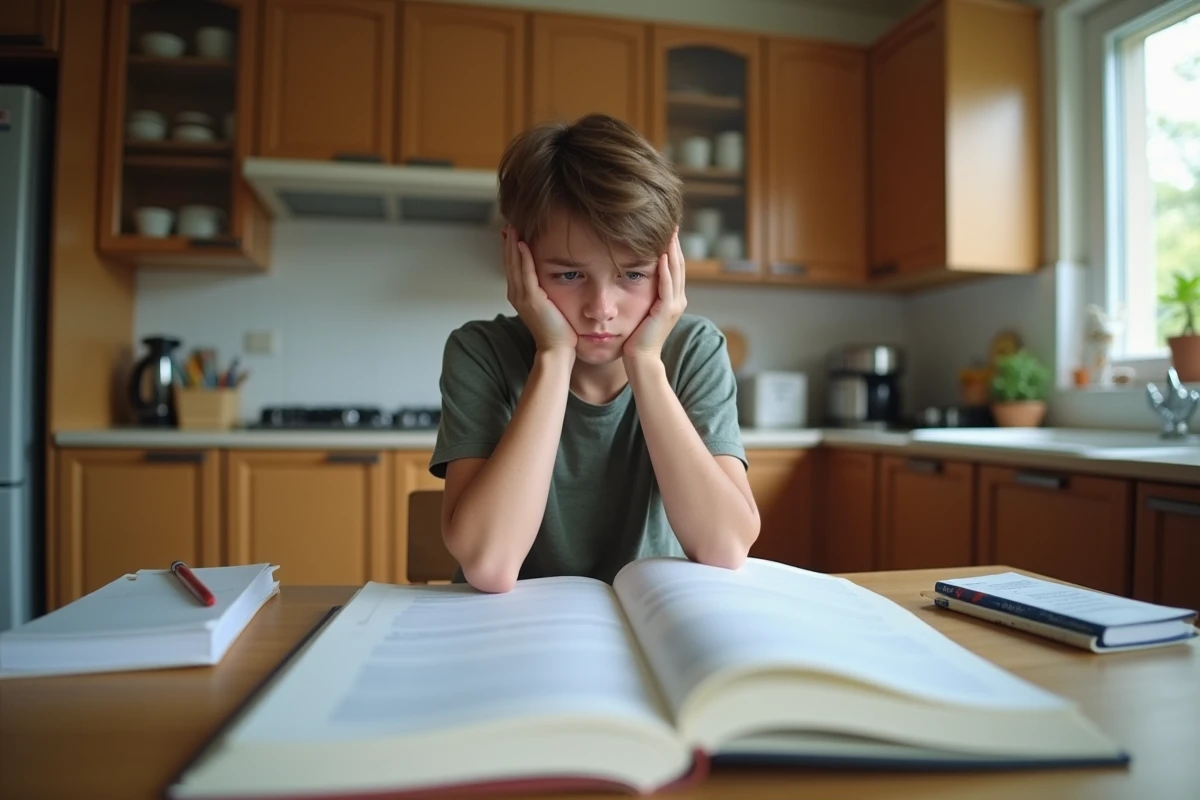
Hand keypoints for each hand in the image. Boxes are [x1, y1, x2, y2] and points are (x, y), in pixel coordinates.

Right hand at [503, 226, 576, 352]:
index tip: (512, 232)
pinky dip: (523, 257)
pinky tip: (522, 243)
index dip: (511, 248)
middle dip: (509, 242)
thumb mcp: (548, 305)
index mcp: (519, 295)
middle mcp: (516, 294)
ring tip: (514, 226)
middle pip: (509, 262)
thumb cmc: (557, 330)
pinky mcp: (532, 298)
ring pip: (514, 264)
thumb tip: (549, 280)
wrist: (556, 348)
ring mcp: (522, 296)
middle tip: (509, 223)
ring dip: (513, 244)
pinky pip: (526, 273)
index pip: (513, 266)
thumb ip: (544, 291)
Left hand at [623, 227, 686, 360]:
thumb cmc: (636, 338)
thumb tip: (630, 278)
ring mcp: (674, 305)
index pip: (674, 266)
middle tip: (673, 222)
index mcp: (673, 298)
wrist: (641, 360)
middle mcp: (678, 299)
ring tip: (670, 231)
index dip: (672, 247)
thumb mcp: (642, 311)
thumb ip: (643, 296)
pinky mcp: (666, 310)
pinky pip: (667, 285)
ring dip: (672, 250)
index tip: (667, 229)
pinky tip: (661, 254)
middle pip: (679, 264)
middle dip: (675, 243)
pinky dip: (665, 269)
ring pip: (675, 271)